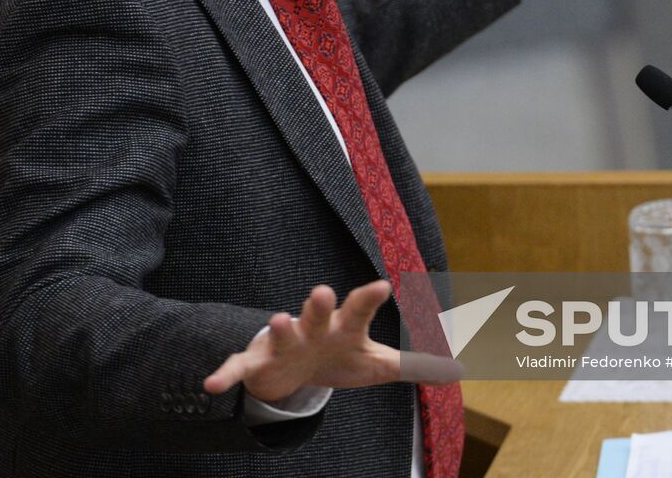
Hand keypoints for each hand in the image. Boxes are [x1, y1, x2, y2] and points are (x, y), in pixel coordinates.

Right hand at [203, 281, 461, 403]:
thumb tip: (459, 368)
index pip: (359, 310)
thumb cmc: (338, 357)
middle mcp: (312, 328)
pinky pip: (239, 369)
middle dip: (319, 304)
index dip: (369, 299)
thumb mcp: (375, 363)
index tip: (385, 285)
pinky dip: (225, 376)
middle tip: (323, 290)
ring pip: (279, 334)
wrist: (292, 370)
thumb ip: (412, 364)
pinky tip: (212, 386)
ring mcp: (282, 345)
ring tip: (276, 320)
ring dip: (277, 329)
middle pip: (317, 314)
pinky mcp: (255, 364)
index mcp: (342, 327)